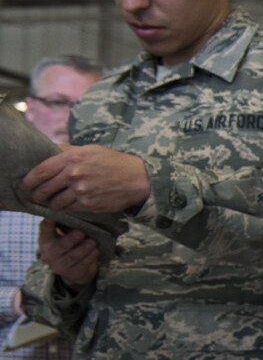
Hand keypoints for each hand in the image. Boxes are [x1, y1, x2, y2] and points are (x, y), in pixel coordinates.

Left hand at [21, 144, 151, 213]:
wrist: (138, 179)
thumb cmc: (114, 162)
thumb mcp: (90, 150)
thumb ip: (68, 151)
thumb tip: (48, 151)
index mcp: (72, 157)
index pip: (40, 171)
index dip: (29, 180)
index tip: (27, 184)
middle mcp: (74, 174)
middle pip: (44, 189)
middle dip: (38, 194)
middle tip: (38, 196)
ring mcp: (81, 191)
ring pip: (55, 202)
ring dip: (52, 204)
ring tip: (55, 202)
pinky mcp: (89, 204)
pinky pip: (69, 210)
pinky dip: (66, 209)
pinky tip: (69, 206)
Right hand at [38, 219, 98, 288]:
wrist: (72, 270)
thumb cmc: (67, 246)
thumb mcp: (60, 235)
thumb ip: (62, 225)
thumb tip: (70, 208)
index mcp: (45, 241)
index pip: (45, 229)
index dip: (49, 222)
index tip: (55, 215)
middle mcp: (49, 254)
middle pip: (60, 246)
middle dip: (72, 239)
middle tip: (82, 232)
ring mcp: (60, 266)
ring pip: (73, 257)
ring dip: (84, 248)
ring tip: (93, 242)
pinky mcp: (72, 273)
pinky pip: (82, 265)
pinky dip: (90, 257)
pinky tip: (95, 251)